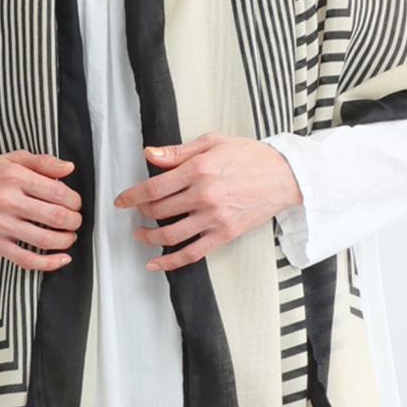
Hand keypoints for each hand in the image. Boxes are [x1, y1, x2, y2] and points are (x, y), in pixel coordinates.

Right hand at [0, 151, 82, 271]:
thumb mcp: (11, 159)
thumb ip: (42, 162)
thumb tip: (68, 168)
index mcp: (13, 177)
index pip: (58, 192)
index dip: (74, 200)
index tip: (75, 203)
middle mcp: (6, 200)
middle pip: (55, 217)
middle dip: (74, 221)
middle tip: (75, 220)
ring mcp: (0, 224)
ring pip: (45, 239)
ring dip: (66, 240)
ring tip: (69, 236)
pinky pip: (26, 259)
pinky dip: (48, 263)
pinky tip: (61, 259)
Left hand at [113, 133, 301, 272]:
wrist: (285, 176)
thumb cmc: (250, 157)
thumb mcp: (213, 143)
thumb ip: (178, 152)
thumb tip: (150, 155)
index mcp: (199, 170)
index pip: (154, 187)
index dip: (132, 196)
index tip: (121, 200)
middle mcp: (204, 196)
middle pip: (158, 210)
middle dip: (141, 212)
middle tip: (136, 210)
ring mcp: (214, 219)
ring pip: (170, 234)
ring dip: (148, 237)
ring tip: (140, 234)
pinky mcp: (224, 235)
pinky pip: (192, 253)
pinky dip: (170, 262)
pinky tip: (154, 263)